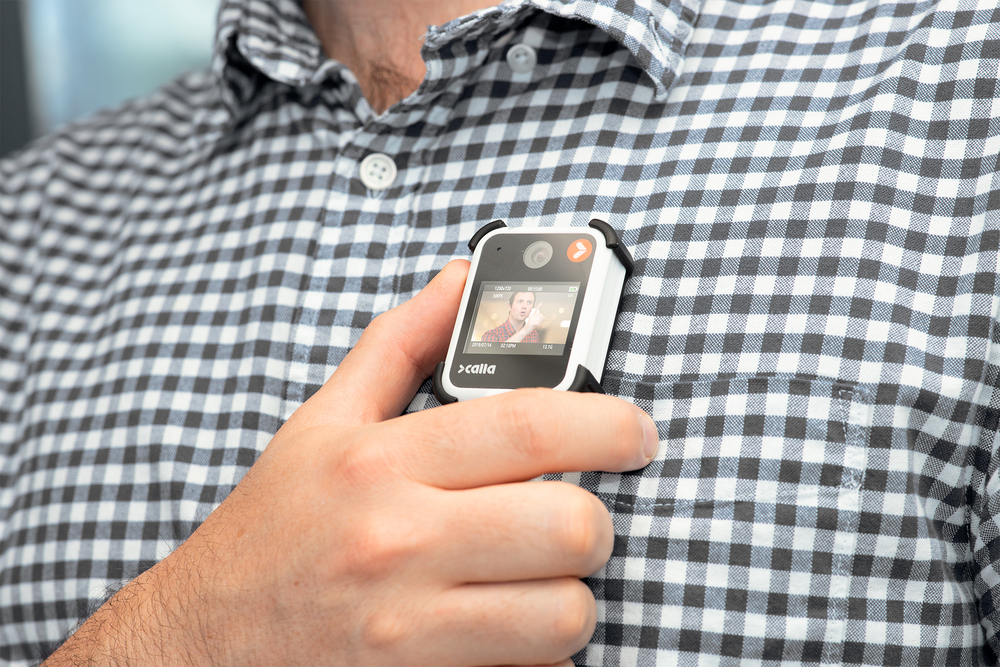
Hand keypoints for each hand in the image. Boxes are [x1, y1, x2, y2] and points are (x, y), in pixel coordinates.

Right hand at [46, 260, 658, 666]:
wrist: (201, 638)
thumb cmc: (272, 526)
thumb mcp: (323, 419)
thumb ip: (401, 340)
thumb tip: (462, 278)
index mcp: (381, 460)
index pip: (531, 425)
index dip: (608, 422)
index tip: (635, 431)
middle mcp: (398, 539)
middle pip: (570, 525)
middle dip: (594, 520)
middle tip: (575, 515)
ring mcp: (409, 622)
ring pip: (566, 610)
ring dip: (571, 591)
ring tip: (536, 574)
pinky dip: (539, 647)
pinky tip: (504, 620)